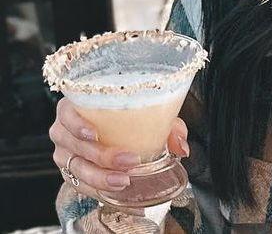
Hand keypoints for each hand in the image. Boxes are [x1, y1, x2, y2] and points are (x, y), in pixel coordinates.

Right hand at [49, 97, 189, 201]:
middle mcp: (65, 129)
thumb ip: (167, 125)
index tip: (94, 134)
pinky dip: (96, 188)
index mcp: (78, 105)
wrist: (116, 127)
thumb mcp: (147, 112)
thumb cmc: (127, 114)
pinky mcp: (69, 171)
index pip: (68, 113)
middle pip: (76, 145)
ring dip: (100, 176)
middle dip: (102, 155)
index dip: (77, 123)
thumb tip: (181, 146)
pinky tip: (114, 191)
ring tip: (123, 180)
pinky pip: (77, 183)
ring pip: (76, 167)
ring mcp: (65, 151)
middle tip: (128, 160)